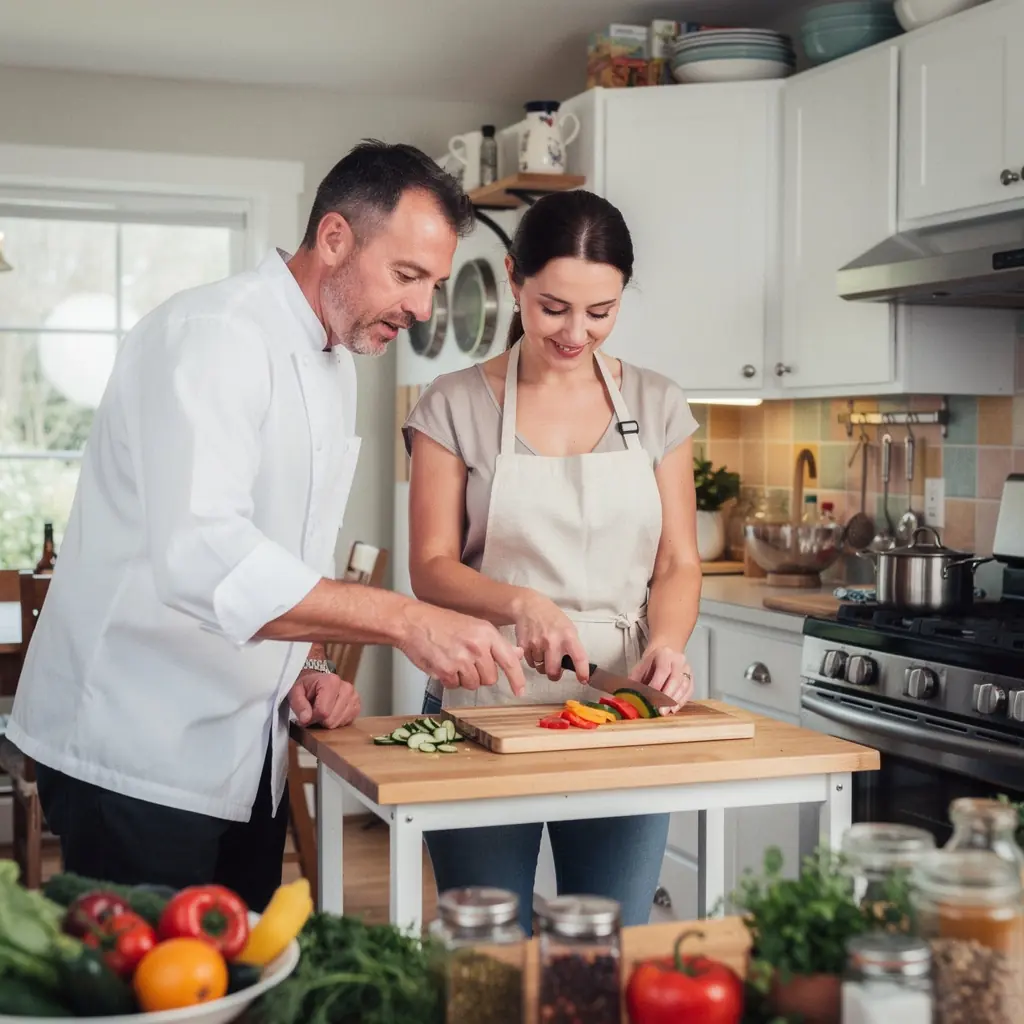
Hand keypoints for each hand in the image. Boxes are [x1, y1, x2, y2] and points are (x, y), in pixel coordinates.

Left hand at [289, 670, 361, 728]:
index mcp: (331, 681)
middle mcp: (347, 688)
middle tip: (315, 711)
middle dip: (320, 720)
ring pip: (339, 723)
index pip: (323, 711)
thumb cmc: (307, 687)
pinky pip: (346, 723)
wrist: (317, 682)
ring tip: (323, 711)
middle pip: (331, 720)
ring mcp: (354, 697)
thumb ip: (299, 705)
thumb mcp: (296, 692)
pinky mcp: (357, 706)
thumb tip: (306, 720)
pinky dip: (337, 721)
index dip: (312, 718)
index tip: (307, 713)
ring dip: (328, 721)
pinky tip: (332, 713)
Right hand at [398, 601, 526, 696]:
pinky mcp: (446, 670)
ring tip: (453, 661)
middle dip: (480, 676)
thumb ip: (496, 643)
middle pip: (490, 678)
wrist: (414, 622)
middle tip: (467, 662)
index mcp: (487, 633)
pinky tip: (443, 664)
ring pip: (473, 685)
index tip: (520, 691)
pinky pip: (455, 686)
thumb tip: (517, 654)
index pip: (509, 660)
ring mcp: (462, 659)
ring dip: (464, 678)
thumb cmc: (442, 623)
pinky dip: (449, 680)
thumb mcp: (475, 626)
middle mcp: (477, 646)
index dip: (517, 678)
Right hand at [512, 591, 589, 682]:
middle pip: (553, 671)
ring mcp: (537, 643)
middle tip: (554, 672)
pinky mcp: (524, 645)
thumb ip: (572, 646)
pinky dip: (532, 660)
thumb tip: (574, 666)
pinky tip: (534, 648)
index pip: (579, 657)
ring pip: (540, 667)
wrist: (529, 606)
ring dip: (542, 664)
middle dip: (554, 675)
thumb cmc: (552, 618)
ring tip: (543, 652)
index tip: (583, 680)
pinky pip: (529, 663)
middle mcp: (553, 641)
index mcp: (568, 636)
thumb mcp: (568, 627)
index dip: (582, 671)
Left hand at [630, 645, 693, 712]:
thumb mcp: (640, 667)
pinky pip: (689, 690)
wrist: (665, 651)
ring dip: (675, 701)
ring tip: (667, 712)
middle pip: (675, 679)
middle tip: (661, 711)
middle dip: (667, 697)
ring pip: (684, 685)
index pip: (662, 671)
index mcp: (664, 654)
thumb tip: (626, 697)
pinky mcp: (692, 676)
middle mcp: (678, 660)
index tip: (650, 699)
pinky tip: (674, 709)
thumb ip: (635, 681)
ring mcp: (687, 668)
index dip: (657, 686)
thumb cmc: (651, 663)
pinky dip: (682, 701)